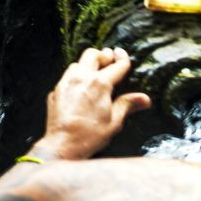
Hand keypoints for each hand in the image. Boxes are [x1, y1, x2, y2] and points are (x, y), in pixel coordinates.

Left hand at [32, 47, 150, 159]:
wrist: (62, 145)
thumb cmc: (89, 136)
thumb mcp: (114, 122)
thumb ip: (128, 105)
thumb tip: (144, 99)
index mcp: (100, 84)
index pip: (116, 65)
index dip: (123, 58)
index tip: (123, 55)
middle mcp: (81, 78)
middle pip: (93, 54)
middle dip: (103, 56)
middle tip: (109, 62)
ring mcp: (66, 83)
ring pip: (77, 63)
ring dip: (87, 65)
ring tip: (94, 75)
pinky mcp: (56, 91)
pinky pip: (67, 77)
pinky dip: (76, 78)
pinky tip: (80, 90)